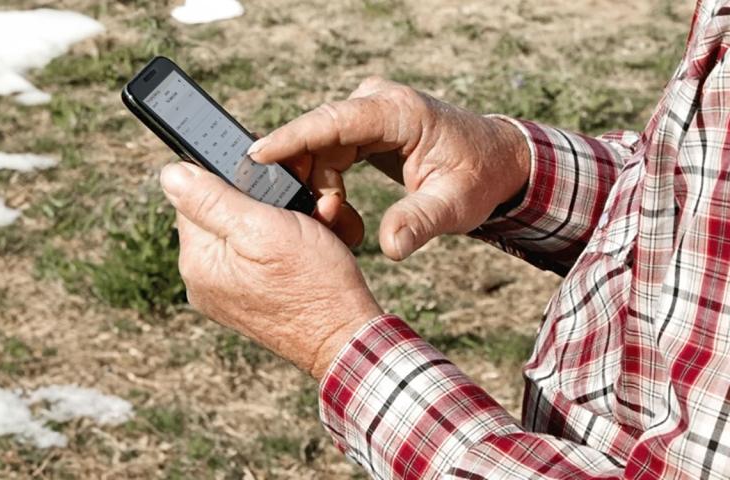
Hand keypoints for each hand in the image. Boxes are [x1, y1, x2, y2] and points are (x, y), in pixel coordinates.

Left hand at [160, 162, 382, 379]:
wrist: (348, 339)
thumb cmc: (313, 285)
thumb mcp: (262, 229)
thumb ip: (211, 199)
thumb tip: (171, 173)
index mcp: (197, 261)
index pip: (196, 195)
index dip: (237, 179)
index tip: (276, 183)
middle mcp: (205, 280)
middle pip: (226, 213)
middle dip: (269, 202)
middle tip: (309, 208)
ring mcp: (228, 293)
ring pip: (250, 231)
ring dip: (286, 221)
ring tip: (317, 229)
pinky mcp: (252, 300)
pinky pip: (263, 256)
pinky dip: (289, 245)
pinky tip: (312, 249)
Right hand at [248, 76, 529, 259]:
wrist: (495, 162)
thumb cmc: (478, 178)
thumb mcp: (455, 205)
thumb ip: (420, 222)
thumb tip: (390, 246)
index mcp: (400, 112)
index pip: (334, 120)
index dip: (293, 138)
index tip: (257, 156)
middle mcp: (380, 102)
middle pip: (320, 133)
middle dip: (305, 176)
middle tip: (314, 219)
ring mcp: (371, 110)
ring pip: (321, 144)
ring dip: (317, 183)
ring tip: (332, 221)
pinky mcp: (365, 125)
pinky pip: (330, 148)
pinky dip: (325, 179)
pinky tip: (329, 207)